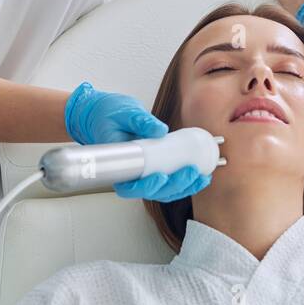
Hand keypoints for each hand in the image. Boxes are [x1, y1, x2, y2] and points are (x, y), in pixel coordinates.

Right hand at [63, 82, 211, 201]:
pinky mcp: (153, 168)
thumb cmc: (108, 114)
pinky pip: (169, 179)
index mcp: (117, 167)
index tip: (161, 177)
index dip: (147, 187)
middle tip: (191, 172)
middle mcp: (130, 175)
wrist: (101, 113)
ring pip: (164, 190)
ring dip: (184, 187)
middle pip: (152, 191)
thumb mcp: (123, 113)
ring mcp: (143, 173)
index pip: (131, 187)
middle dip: (175, 186)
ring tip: (202, 176)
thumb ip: (139, 120)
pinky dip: (186, 180)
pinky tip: (201, 174)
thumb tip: (160, 130)